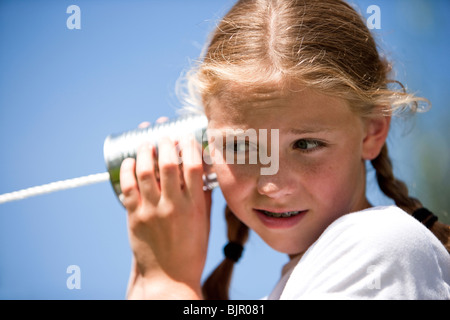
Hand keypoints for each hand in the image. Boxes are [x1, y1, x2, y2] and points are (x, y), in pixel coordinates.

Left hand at [121, 118, 211, 298]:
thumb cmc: (191, 251)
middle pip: (168, 164)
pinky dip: (127, 170)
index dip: (189, 146)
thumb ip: (203, 197)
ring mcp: (152, 211)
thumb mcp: (204, 223)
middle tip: (164, 135)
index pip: (193, 166)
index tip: (186, 137)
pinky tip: (130, 161)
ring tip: (146, 143)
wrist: (169, 278)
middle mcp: (173, 205)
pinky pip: (128, 187)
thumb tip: (202, 173)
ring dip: (145, 151)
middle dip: (166, 143)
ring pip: (145, 171)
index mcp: (194, 206)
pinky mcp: (134, 217)